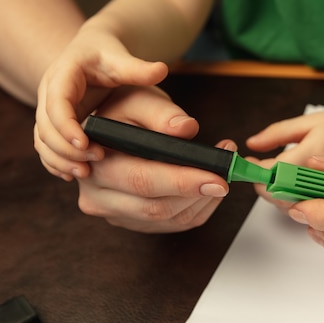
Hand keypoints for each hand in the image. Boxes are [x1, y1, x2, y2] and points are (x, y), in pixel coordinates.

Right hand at [34, 28, 167, 180]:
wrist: (90, 51)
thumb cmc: (106, 54)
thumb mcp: (120, 58)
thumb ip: (137, 68)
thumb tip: (161, 70)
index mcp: (63, 74)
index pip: (57, 103)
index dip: (67, 125)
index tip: (86, 142)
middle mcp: (49, 92)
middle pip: (46, 126)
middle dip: (66, 147)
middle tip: (93, 162)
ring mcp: (48, 109)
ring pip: (42, 139)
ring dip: (59, 158)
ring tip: (84, 172)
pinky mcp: (53, 123)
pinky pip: (46, 145)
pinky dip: (56, 161)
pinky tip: (71, 174)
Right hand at [75, 85, 233, 232]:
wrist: (110, 125)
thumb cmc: (122, 109)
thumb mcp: (138, 99)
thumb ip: (162, 113)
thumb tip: (186, 129)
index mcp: (94, 163)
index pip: (142, 181)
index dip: (183, 181)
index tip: (218, 177)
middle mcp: (97, 196)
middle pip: (156, 207)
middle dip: (200, 191)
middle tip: (229, 172)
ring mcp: (115, 213)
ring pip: (170, 219)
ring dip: (204, 199)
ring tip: (223, 171)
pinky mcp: (134, 221)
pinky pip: (175, 223)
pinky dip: (199, 207)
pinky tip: (210, 186)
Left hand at [246, 104, 323, 208]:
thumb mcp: (308, 121)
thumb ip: (277, 134)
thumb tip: (252, 144)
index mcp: (314, 156)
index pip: (273, 174)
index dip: (255, 170)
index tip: (249, 162)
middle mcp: (323, 180)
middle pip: (279, 197)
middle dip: (263, 185)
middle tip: (260, 170)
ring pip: (292, 208)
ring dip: (278, 195)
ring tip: (278, 176)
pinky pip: (308, 211)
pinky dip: (295, 201)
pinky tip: (296, 186)